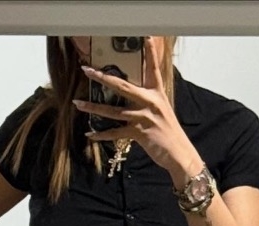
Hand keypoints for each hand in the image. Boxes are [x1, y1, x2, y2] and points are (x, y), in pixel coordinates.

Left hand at [75, 38, 201, 184]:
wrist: (180, 154)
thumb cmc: (170, 134)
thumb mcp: (162, 112)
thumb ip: (149, 102)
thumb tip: (133, 96)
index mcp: (157, 94)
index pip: (153, 69)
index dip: (150, 53)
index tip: (145, 37)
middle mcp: (150, 102)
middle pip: (123, 86)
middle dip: (103, 77)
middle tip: (87, 70)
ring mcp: (144, 117)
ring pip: (114, 110)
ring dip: (94, 107)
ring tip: (78, 103)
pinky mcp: (139, 133)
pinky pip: (115, 133)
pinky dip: (101, 135)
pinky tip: (89, 135)